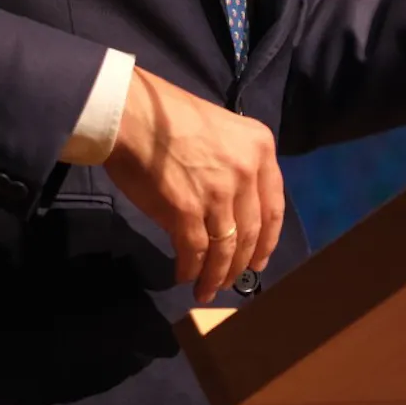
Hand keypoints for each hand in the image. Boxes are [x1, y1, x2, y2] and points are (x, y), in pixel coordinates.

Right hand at [103, 66, 285, 301]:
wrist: (132, 114)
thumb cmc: (169, 116)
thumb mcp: (223, 130)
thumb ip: (237, 164)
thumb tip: (235, 204)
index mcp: (260, 148)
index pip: (273, 206)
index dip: (267, 240)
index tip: (259, 260)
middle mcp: (247, 172)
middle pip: (252, 231)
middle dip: (241, 263)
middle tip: (231, 281)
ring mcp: (219, 193)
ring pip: (226, 247)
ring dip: (217, 274)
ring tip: (208, 289)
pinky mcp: (187, 211)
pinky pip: (195, 251)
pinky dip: (192, 269)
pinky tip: (185, 277)